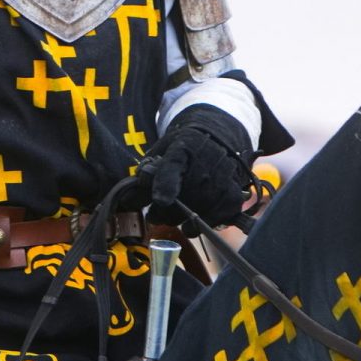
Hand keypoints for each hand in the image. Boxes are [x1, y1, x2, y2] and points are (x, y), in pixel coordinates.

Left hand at [146, 105, 252, 227]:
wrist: (216, 137)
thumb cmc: (183, 148)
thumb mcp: (161, 152)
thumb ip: (145, 175)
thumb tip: (127, 200)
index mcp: (182, 147)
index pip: (174, 166)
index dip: (167, 184)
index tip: (161, 200)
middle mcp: (206, 161)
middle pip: (184, 197)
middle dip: (165, 212)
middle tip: (156, 214)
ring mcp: (222, 177)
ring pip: (199, 210)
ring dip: (182, 220)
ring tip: (174, 218)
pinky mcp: (233, 193)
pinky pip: (219, 216)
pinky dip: (205, 223)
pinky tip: (195, 222)